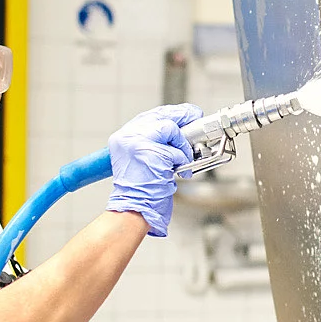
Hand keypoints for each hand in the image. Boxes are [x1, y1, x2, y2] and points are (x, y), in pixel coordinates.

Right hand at [107, 104, 200, 234]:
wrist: (134, 208)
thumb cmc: (142, 189)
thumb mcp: (143, 159)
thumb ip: (155, 142)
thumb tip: (181, 129)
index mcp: (124, 137)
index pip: (151, 115)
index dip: (172, 113)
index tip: (187, 113)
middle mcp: (127, 136)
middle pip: (161, 116)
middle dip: (183, 116)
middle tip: (196, 116)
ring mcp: (137, 143)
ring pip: (170, 128)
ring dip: (183, 145)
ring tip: (184, 158)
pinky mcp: (149, 152)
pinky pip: (176, 150)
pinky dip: (184, 160)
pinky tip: (181, 171)